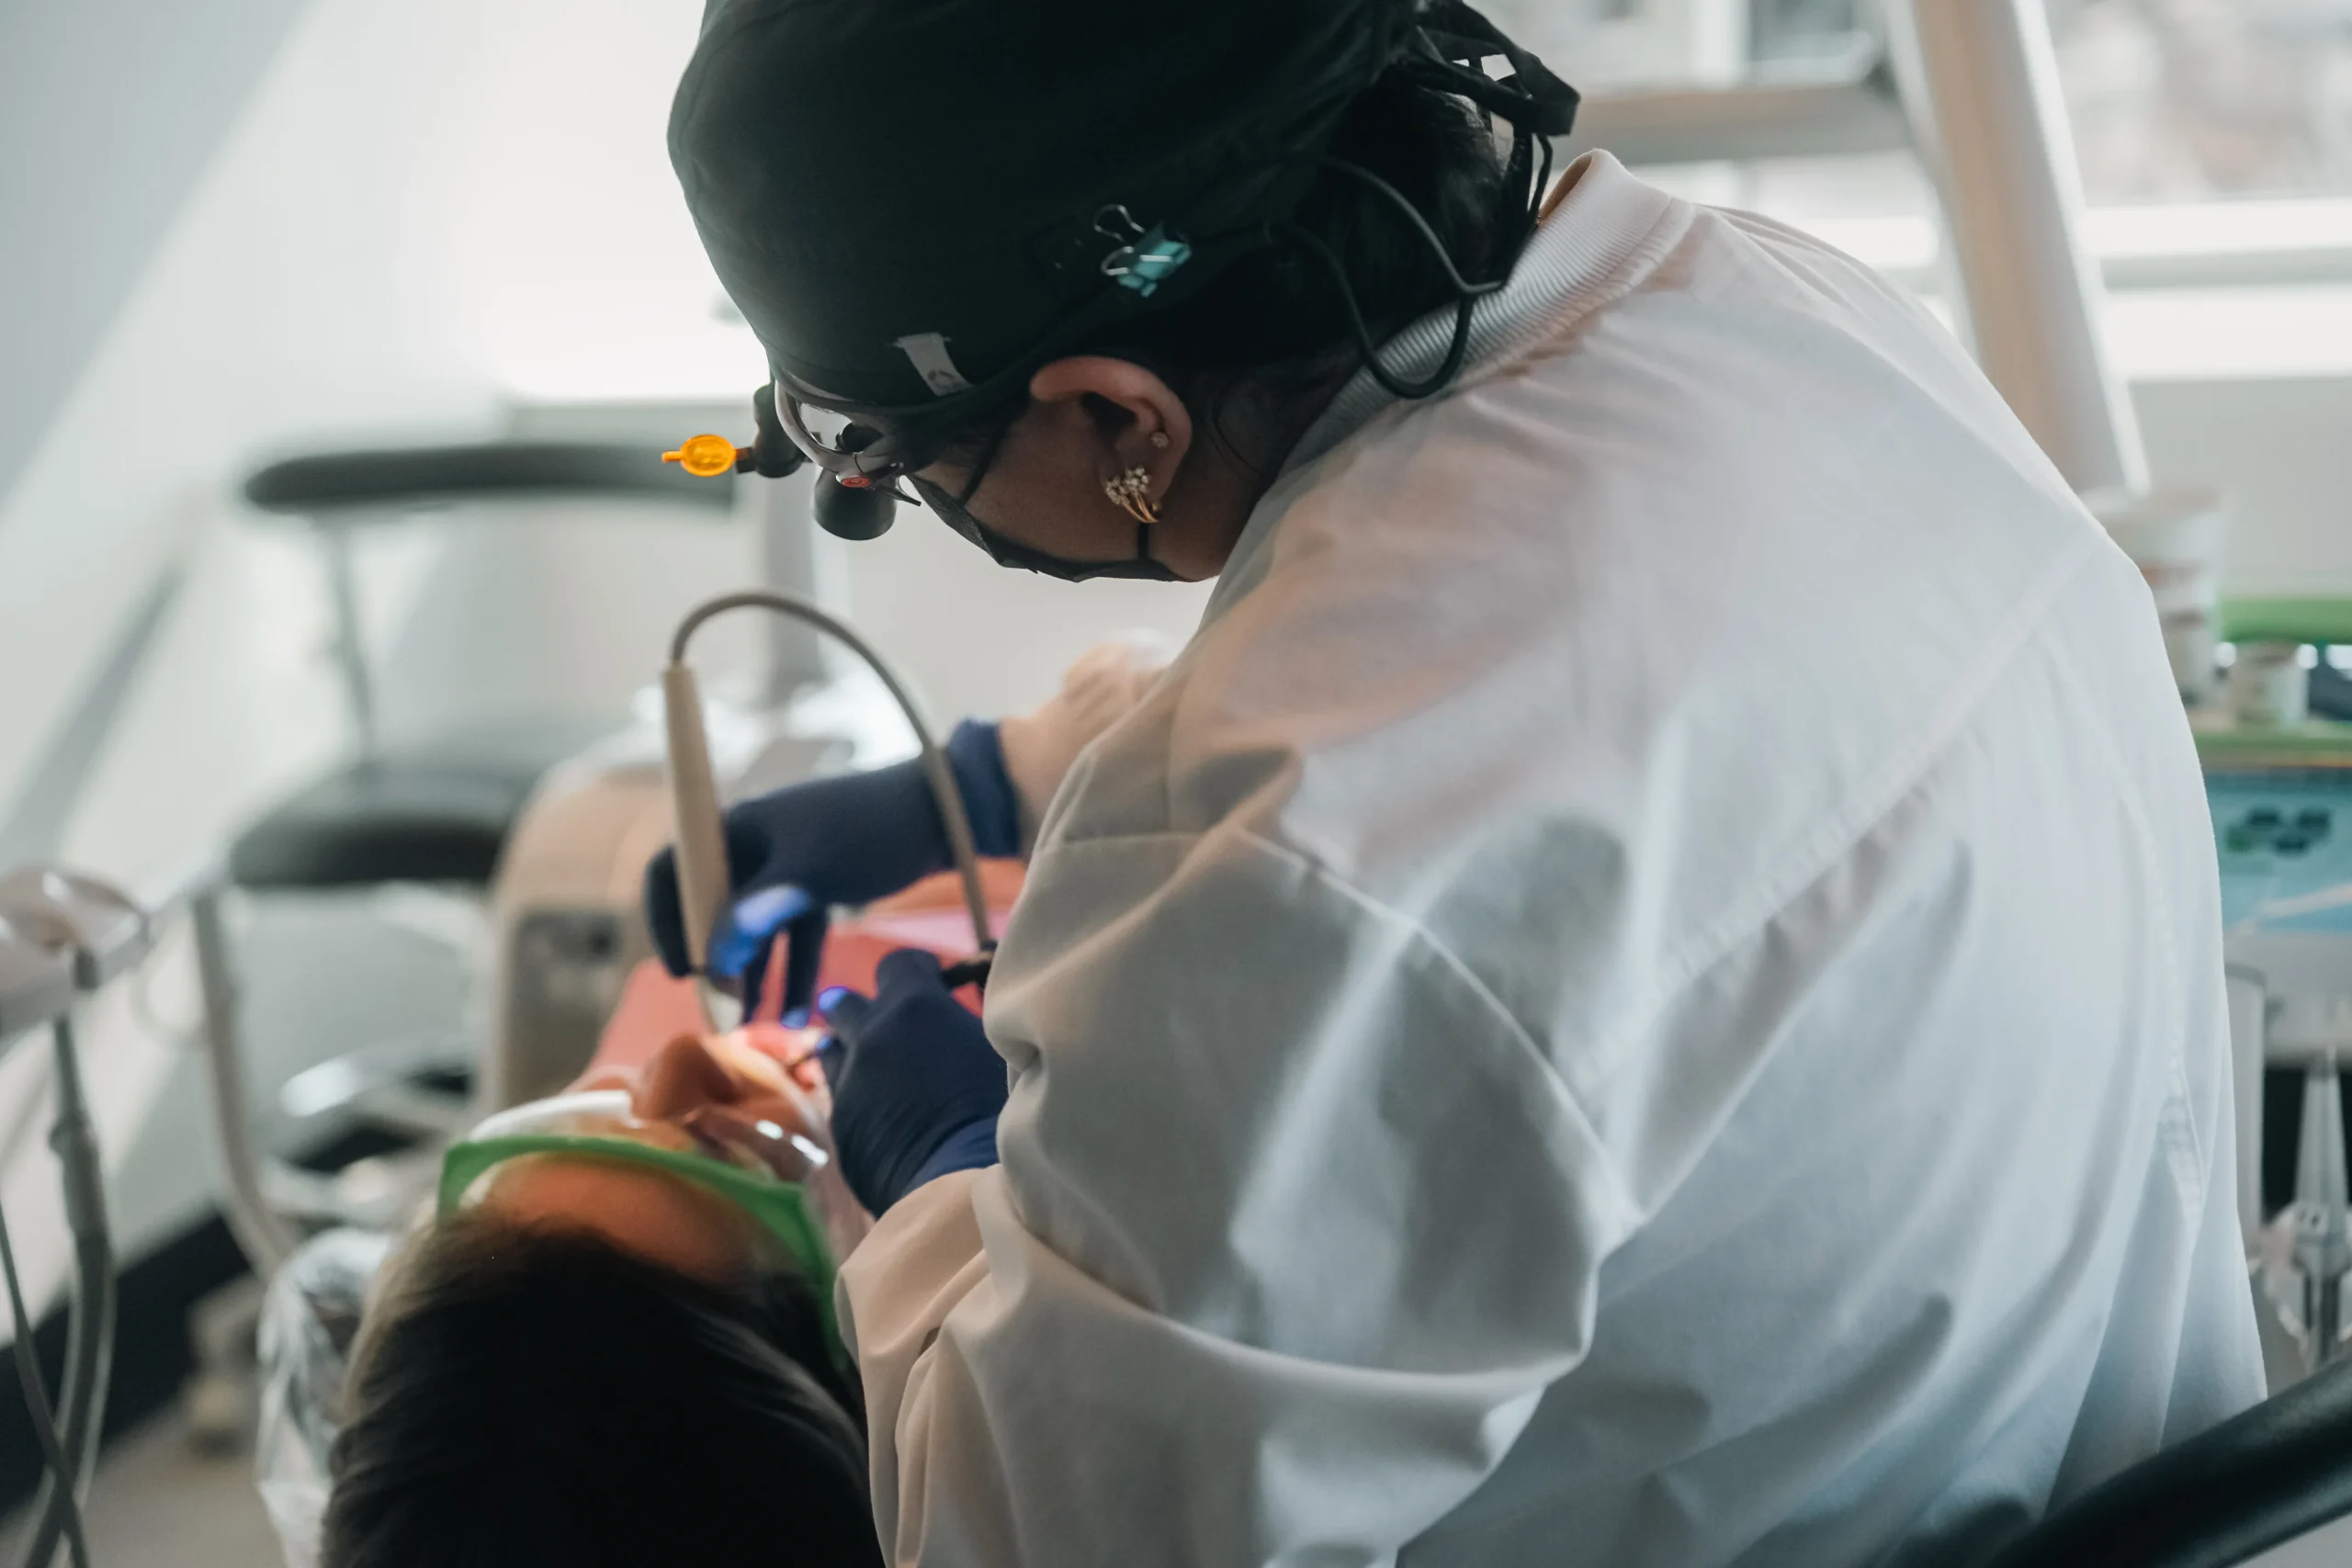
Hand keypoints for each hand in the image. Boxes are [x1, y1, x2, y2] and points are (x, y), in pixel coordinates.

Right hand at [643, 719, 1018, 1020]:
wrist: (939, 813)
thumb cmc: (866, 831)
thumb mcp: (805, 874)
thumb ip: (753, 916)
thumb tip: (711, 961)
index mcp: (734, 829)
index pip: (673, 872)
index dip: (666, 921)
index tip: (684, 971)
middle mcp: (751, 847)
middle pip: (713, 910)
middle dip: (716, 962)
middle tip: (723, 1012)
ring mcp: (784, 869)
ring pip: (755, 931)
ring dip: (753, 975)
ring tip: (753, 1023)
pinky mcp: (817, 888)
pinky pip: (793, 936)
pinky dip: (793, 970)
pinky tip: (794, 1014)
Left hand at [817, 950, 1006, 1212]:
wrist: (967, 1184)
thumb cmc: (1002, 1110)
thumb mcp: (997, 1046)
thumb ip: (965, 1019)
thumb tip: (959, 1014)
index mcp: (913, 1007)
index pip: (899, 964)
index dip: (916, 972)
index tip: (932, 984)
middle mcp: (871, 1036)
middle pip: (846, 1003)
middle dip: (867, 1010)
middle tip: (892, 1028)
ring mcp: (849, 1084)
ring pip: (831, 1049)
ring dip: (851, 1051)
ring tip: (878, 1070)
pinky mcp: (841, 1129)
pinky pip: (839, 1099)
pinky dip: (856, 1097)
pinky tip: (883, 1115)